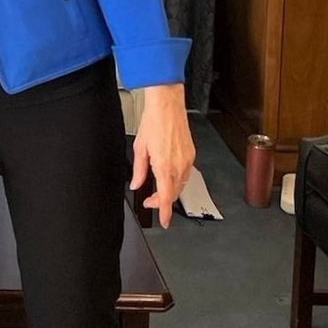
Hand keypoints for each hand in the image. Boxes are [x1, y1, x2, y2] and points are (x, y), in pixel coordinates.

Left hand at [130, 84, 194, 228]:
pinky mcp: (192, 154)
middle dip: (163, 200)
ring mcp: (187, 160)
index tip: (164, 222)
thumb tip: (136, 184)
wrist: (167, 106)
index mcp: (164, 166)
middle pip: (174, 193)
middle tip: (151, 200)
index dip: (165, 213)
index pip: (166, 197)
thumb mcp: (140, 148)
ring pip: (181, 184)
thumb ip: (139, 170)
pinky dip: (177, 179)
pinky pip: (186, 173)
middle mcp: (179, 165)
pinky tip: (168, 175)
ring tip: (158, 188)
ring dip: (170, 190)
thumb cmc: (153, 122)